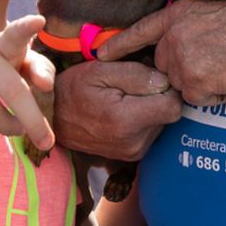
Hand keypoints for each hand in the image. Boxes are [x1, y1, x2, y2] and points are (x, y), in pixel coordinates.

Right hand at [0, 16, 56, 150]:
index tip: (39, 21)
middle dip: (33, 120)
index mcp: (2, 43)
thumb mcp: (18, 64)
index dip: (26, 28)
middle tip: (46, 142)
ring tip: (14, 127)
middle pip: (11, 89)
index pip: (15, 34)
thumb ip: (39, 69)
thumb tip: (45, 85)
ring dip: (8, 127)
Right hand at [52, 60, 181, 160]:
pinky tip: (124, 110)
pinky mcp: (131, 155)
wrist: (52, 118)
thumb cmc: (74, 88)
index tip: (153, 77)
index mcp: (126, 120)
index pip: (173, 106)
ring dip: (151, 108)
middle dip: (158, 97)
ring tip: (126, 98)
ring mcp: (133, 152)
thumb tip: (165, 81)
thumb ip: (136, 74)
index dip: (168, 88)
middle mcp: (134, 142)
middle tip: (133, 86)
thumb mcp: (101, 70)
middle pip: (169, 115)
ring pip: (162, 123)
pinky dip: (143, 120)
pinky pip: (151, 132)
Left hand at [97, 0, 225, 106]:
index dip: (120, 44)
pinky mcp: (192, 82)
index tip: (100, 55)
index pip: (141, 31)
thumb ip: (189, 27)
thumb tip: (179, 48)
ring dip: (204, 85)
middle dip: (188, 71)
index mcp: (178, 15)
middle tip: (220, 60)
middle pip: (164, 67)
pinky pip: (198, 100)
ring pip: (182, 86)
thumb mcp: (213, 13)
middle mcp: (172, 36)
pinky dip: (216, 97)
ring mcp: (180, 59)